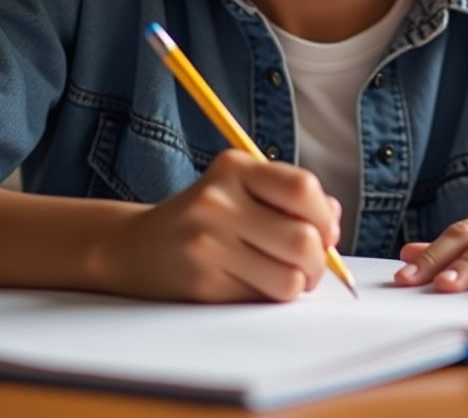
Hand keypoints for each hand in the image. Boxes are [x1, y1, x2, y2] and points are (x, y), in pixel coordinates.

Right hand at [98, 149, 340, 303]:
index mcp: (235, 168)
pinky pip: (262, 299)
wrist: (134, 247)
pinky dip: (269, 297)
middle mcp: (218, 200)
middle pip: (302, 238)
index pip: (303, 188)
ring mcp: (207, 242)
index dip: (325, 217)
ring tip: (285, 277)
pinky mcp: (201, 283)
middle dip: (319, 261)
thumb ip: (289, 197)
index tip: (327, 233)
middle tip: (311, 266)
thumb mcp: (241, 189)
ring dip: (298, 284)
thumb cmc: (204, 217)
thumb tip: (333, 219)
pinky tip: (253, 284)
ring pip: (288, 278)